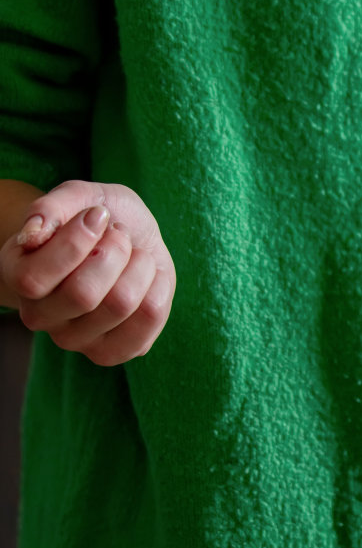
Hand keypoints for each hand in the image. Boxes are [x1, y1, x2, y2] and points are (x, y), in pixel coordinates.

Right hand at [0, 180, 174, 364]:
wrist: (130, 237)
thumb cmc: (97, 217)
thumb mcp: (78, 197)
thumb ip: (52, 207)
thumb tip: (33, 233)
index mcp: (18, 275)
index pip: (34, 279)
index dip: (76, 241)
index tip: (97, 216)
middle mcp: (40, 316)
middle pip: (83, 295)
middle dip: (114, 251)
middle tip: (118, 236)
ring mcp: (77, 340)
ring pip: (120, 304)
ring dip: (139, 265)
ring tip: (134, 254)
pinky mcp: (116, 350)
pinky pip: (150, 317)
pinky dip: (158, 286)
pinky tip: (148, 276)